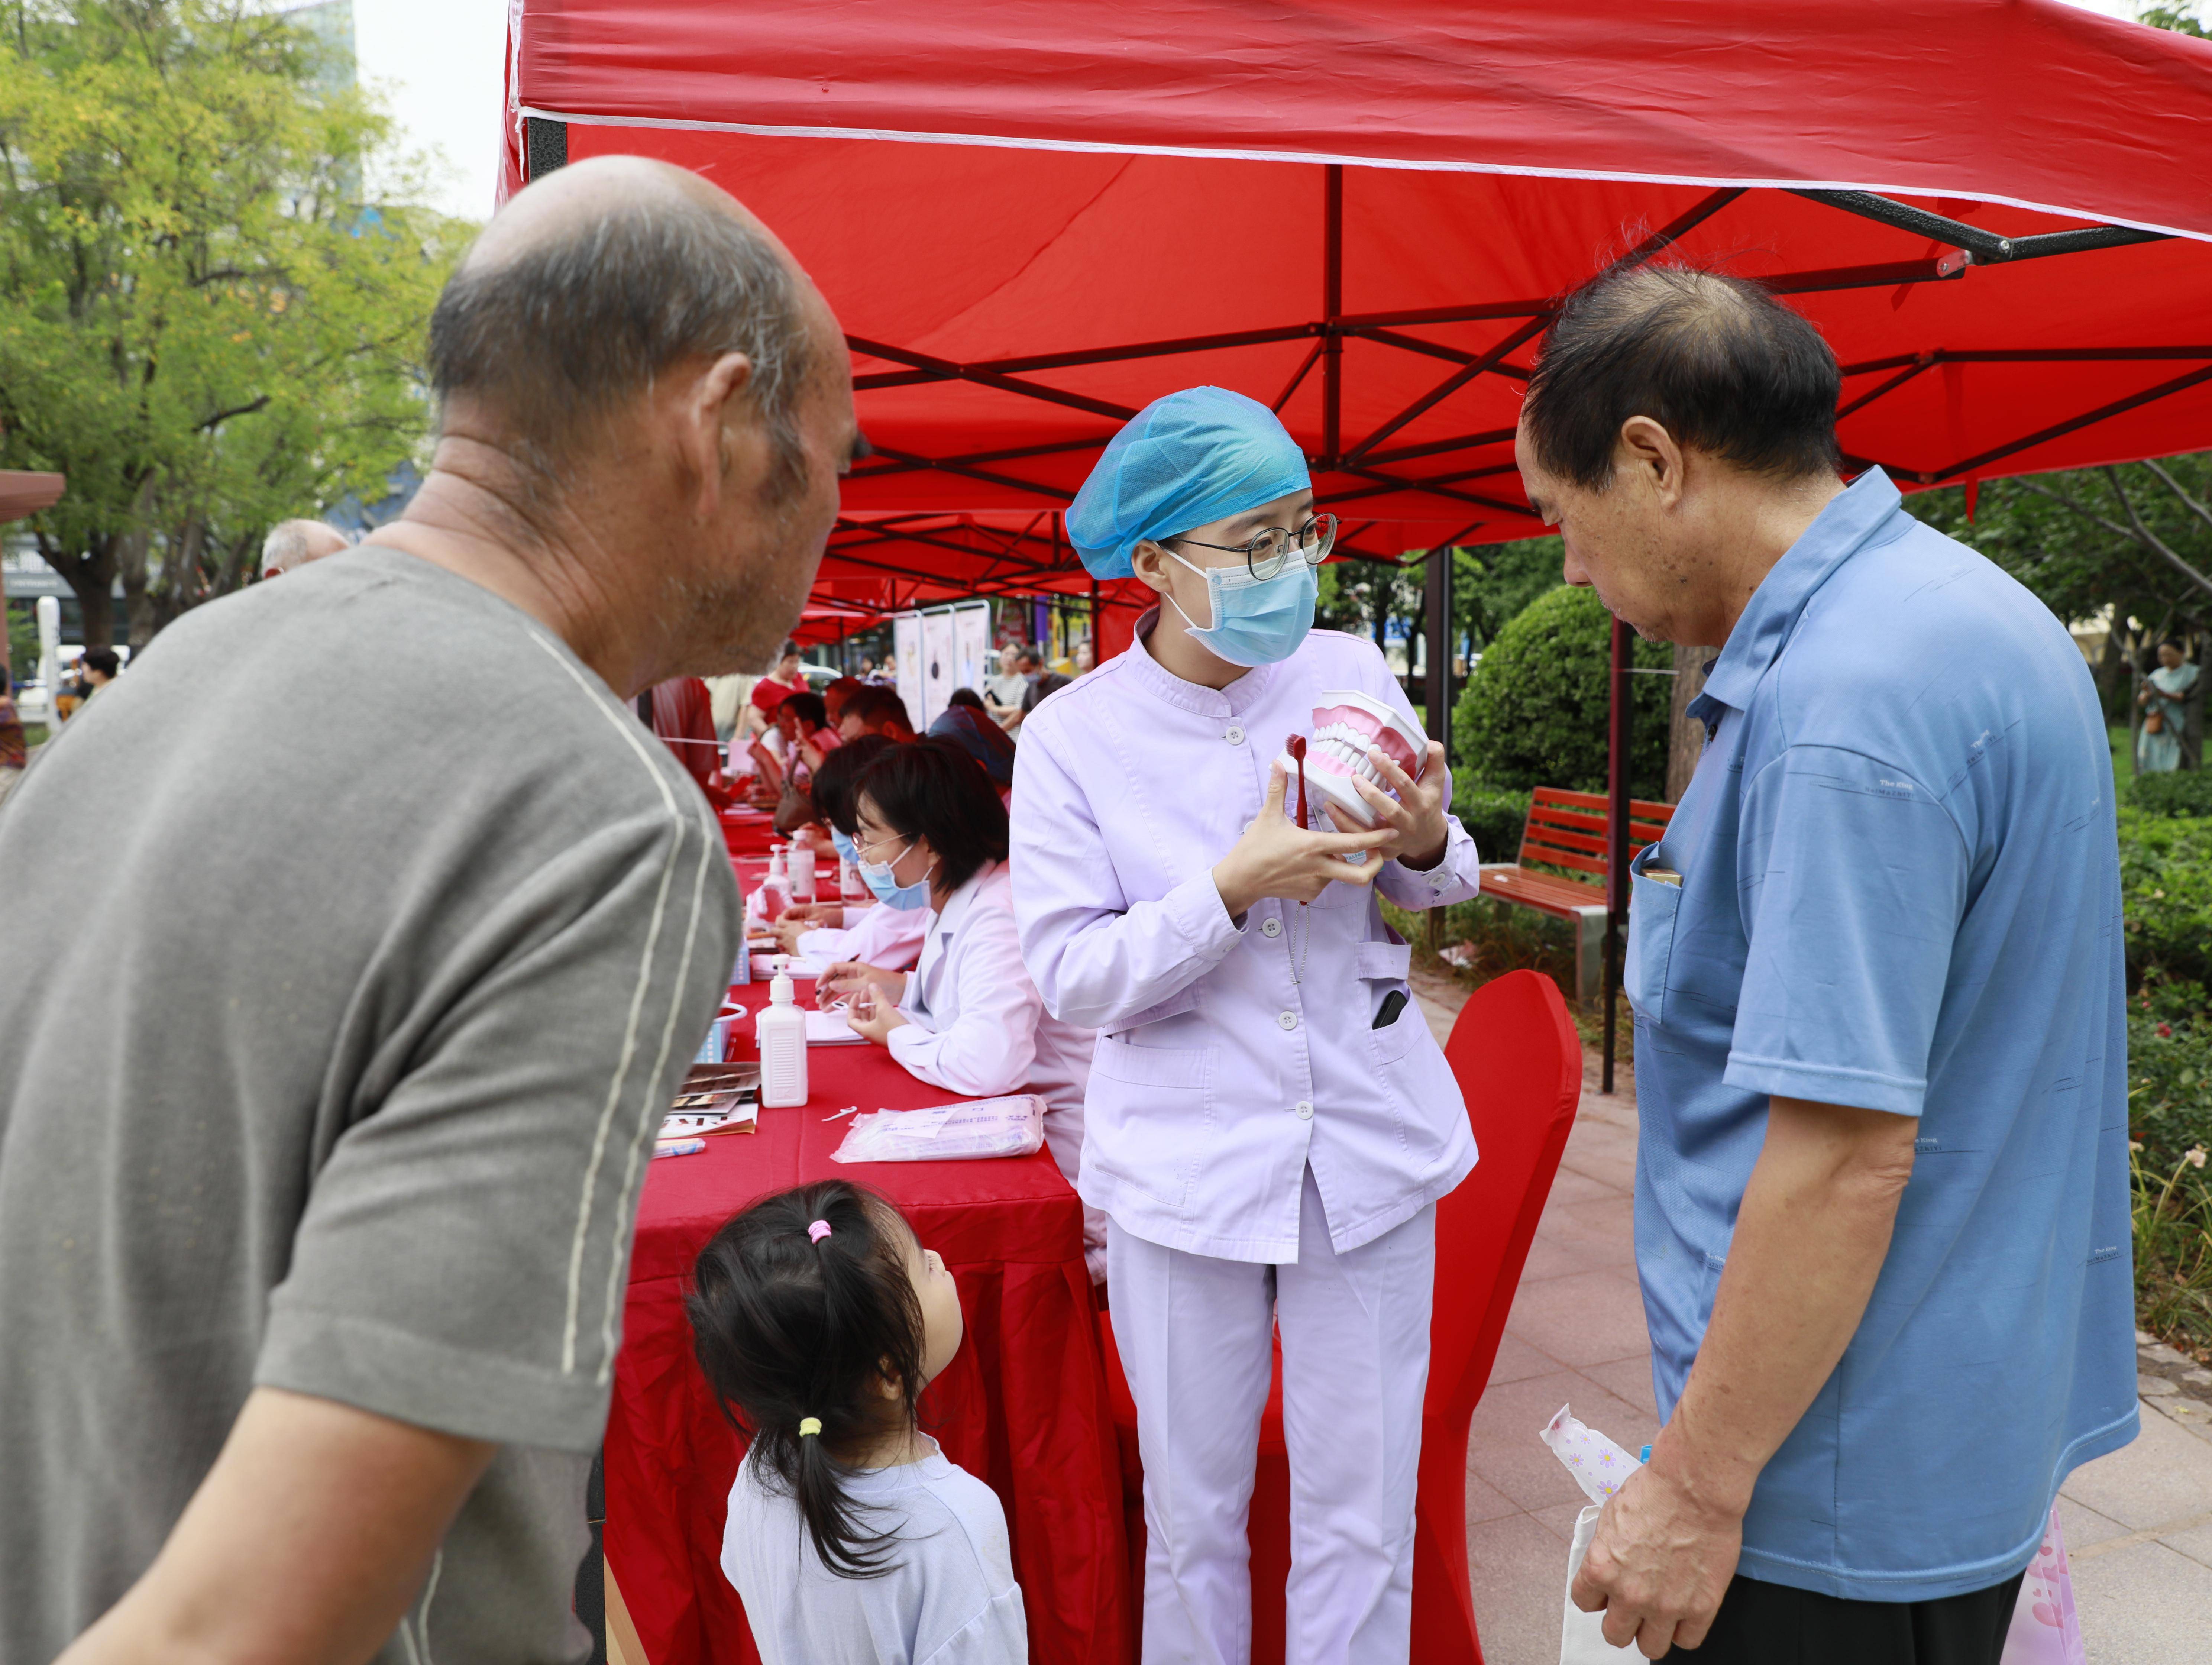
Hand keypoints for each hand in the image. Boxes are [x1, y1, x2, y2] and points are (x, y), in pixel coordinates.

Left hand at [771, 911, 828, 954]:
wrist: (813, 948)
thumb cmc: (814, 937)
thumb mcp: (816, 928)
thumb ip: (818, 925)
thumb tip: (822, 922)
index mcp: (792, 925)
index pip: (779, 920)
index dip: (779, 921)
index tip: (781, 923)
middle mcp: (786, 933)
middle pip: (773, 931)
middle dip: (775, 932)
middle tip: (780, 933)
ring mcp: (785, 943)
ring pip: (776, 942)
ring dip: (779, 942)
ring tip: (784, 942)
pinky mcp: (787, 951)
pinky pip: (781, 951)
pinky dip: (783, 951)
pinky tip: (788, 950)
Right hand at [816, 961, 905, 1010]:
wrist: (900, 990)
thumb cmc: (885, 982)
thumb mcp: (865, 983)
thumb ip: (847, 984)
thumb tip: (830, 984)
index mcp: (854, 967)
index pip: (834, 968)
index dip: (824, 976)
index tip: (818, 986)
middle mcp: (853, 975)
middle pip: (834, 981)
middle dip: (825, 990)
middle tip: (818, 1000)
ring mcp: (855, 984)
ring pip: (838, 990)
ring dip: (830, 998)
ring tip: (822, 1007)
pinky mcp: (859, 993)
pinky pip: (845, 997)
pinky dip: (838, 1003)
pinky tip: (830, 1009)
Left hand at [842, 983, 907, 1045]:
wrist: (910, 1041)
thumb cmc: (893, 1027)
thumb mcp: (884, 1009)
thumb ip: (877, 996)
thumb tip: (871, 985)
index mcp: (864, 1030)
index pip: (851, 1018)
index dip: (852, 1006)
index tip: (856, 995)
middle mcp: (870, 1033)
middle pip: (861, 1017)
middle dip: (862, 1004)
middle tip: (866, 992)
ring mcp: (878, 1033)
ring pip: (870, 1018)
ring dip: (871, 1007)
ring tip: (874, 995)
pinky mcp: (887, 1032)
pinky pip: (879, 1020)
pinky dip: (878, 1011)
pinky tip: (883, 1003)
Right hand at [1212, 762, 1395, 917]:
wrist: (1240, 880)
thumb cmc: (1254, 848)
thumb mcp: (1267, 816)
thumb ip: (1278, 788)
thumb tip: (1278, 763)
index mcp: (1313, 845)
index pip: (1354, 843)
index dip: (1377, 838)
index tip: (1392, 831)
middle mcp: (1319, 867)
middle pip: (1361, 875)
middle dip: (1377, 865)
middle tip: (1382, 853)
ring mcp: (1315, 884)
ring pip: (1340, 875)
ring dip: (1341, 863)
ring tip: (1329, 850)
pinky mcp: (1309, 894)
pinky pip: (1326, 883)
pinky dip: (1325, 873)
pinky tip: (1309, 864)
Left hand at [1325, 740, 1449, 868]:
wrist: (1428, 839)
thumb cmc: (1427, 804)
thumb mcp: (1436, 783)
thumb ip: (1435, 760)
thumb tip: (1430, 742)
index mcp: (1421, 803)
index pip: (1405, 784)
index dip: (1389, 769)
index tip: (1373, 754)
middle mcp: (1408, 822)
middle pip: (1390, 809)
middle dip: (1372, 794)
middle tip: (1354, 778)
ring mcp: (1394, 838)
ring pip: (1371, 831)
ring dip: (1349, 818)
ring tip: (1331, 802)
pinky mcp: (1382, 850)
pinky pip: (1361, 841)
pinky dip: (1345, 829)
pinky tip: (1332, 815)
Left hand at [1571, 1454, 1744, 1656]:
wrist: (1695, 1486)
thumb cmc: (1655, 1491)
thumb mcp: (1610, 1517)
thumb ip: (1606, 1551)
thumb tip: (1610, 1565)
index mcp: (1601, 1568)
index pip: (1584, 1602)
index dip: (1596, 1596)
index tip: (1605, 1592)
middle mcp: (1629, 1594)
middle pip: (1615, 1634)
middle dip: (1621, 1621)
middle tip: (1632, 1608)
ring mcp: (1666, 1605)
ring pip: (1651, 1647)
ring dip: (1652, 1632)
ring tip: (1660, 1614)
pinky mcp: (1700, 1608)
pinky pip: (1687, 1641)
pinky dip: (1685, 1629)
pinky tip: (1685, 1612)